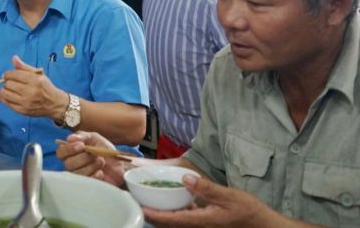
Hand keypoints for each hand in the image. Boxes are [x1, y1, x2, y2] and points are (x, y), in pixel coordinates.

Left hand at [0, 55, 67, 117]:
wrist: (54, 104)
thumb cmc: (45, 87)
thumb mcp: (38, 74)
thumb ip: (24, 66)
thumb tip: (14, 58)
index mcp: (35, 80)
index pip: (14, 75)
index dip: (7, 74)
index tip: (7, 75)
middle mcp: (30, 91)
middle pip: (9, 84)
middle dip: (6, 81)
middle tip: (8, 82)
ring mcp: (26, 102)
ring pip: (6, 94)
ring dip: (3, 89)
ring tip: (6, 88)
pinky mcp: (23, 110)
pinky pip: (7, 103)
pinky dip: (2, 98)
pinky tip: (3, 95)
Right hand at [55, 131, 126, 186]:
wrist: (120, 165)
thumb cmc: (105, 151)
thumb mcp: (95, 138)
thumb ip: (82, 136)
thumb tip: (70, 138)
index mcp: (71, 152)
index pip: (61, 152)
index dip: (69, 149)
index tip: (81, 146)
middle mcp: (72, 165)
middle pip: (68, 163)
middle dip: (83, 158)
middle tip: (94, 154)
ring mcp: (79, 177)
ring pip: (77, 173)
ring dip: (90, 166)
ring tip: (101, 161)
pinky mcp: (87, 186)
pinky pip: (85, 183)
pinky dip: (94, 176)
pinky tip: (100, 172)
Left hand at [143, 176, 276, 227]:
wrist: (263, 225)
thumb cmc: (249, 212)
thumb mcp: (229, 196)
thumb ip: (207, 188)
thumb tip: (185, 178)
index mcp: (203, 221)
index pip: (173, 220)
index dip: (155, 215)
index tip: (140, 208)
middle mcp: (200, 227)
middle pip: (171, 224)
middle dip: (154, 215)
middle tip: (138, 201)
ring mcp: (202, 227)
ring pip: (177, 223)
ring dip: (163, 214)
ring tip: (148, 200)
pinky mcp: (206, 223)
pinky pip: (185, 219)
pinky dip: (176, 212)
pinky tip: (172, 201)